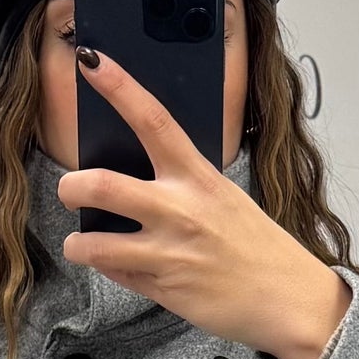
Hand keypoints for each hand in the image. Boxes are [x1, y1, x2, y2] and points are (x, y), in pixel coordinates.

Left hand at [58, 46, 351, 358]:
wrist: (287, 298)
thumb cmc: (256, 245)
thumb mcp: (224, 197)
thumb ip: (183, 183)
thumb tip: (137, 172)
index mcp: (199, 178)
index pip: (153, 120)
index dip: (119, 87)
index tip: (91, 60)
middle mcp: (180, 210)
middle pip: (102, 184)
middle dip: (71, 186)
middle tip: (71, 190)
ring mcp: (169, 252)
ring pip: (94, 243)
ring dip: (78, 242)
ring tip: (81, 242)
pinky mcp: (163, 288)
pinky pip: (115, 273)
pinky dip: (108, 267)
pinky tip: (119, 264)